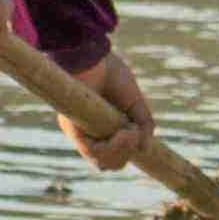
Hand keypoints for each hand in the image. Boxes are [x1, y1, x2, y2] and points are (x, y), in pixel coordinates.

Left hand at [63, 43, 158, 173]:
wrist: (92, 55)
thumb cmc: (110, 73)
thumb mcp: (135, 103)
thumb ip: (144, 125)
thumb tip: (145, 149)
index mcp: (102, 128)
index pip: (114, 156)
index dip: (129, 153)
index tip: (140, 139)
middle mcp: (89, 134)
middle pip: (110, 164)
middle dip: (128, 153)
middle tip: (135, 133)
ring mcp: (80, 133)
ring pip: (103, 163)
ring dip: (123, 151)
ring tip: (130, 132)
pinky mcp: (73, 129)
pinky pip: (94, 153)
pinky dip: (114, 147)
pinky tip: (124, 132)